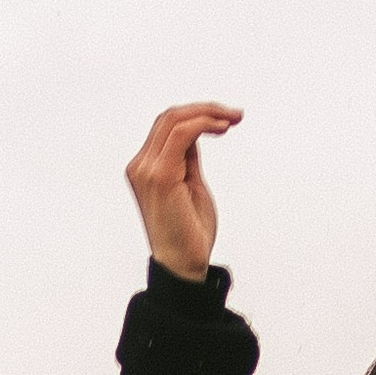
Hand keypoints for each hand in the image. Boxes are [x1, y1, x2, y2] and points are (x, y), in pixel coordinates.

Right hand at [126, 101, 241, 278]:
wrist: (184, 266)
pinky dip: (203, 124)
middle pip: (168, 117)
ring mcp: (147, 170)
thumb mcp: (190, 185)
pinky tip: (222, 128)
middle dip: (205, 109)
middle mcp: (140, 166)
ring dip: (207, 113)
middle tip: (235, 115)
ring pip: (173, 120)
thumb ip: (187, 158)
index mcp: (144, 168)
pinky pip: (181, 134)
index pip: (166, 126)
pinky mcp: (160, 176)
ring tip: (233, 118)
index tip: (227, 120)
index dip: (196, 115)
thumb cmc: (189, 233)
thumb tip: (196, 132)